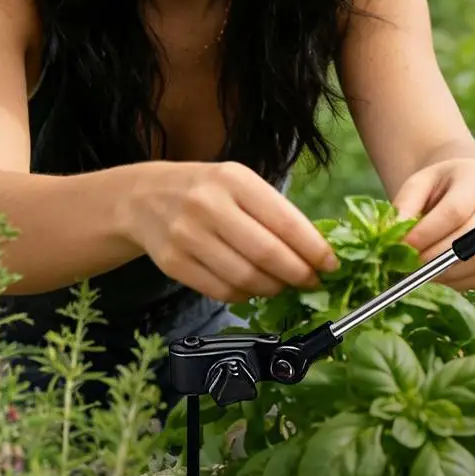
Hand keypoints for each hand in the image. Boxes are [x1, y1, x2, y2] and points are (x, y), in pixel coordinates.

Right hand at [127, 160, 338, 303]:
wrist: (144, 197)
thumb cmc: (206, 191)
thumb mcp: (240, 184)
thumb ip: (274, 212)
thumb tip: (317, 252)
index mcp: (234, 180)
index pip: (285, 222)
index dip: (314, 249)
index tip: (331, 264)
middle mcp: (208, 206)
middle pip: (267, 254)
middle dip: (298, 274)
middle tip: (312, 281)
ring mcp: (186, 236)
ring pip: (245, 278)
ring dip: (273, 288)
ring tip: (284, 285)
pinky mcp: (172, 263)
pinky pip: (221, 291)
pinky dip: (245, 295)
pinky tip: (253, 288)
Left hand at [392, 156, 474, 292]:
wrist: (465, 186)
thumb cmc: (439, 186)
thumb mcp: (417, 184)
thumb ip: (404, 206)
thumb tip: (396, 238)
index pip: (456, 211)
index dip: (428, 234)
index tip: (403, 246)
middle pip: (473, 241)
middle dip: (436, 258)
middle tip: (409, 265)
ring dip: (445, 273)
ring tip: (420, 269)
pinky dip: (456, 281)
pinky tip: (437, 273)